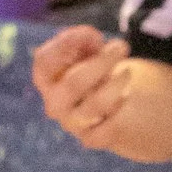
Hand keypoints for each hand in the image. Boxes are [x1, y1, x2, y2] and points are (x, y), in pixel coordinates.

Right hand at [33, 22, 147, 145]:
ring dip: (116, 84)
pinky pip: (109, 127)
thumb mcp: (88, 51)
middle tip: (122, 46)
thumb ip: (86, 41)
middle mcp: (55, 103)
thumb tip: (91, 37)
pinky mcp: (92, 138)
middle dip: (101, 63)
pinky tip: (126, 98)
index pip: (43, 62)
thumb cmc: (92, 71)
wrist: (109, 107)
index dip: (65, 45)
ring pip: (95, 104)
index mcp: (46, 79)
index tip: (92, 33)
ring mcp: (72, 122)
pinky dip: (120, 109)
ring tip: (128, 71)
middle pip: (74, 83)